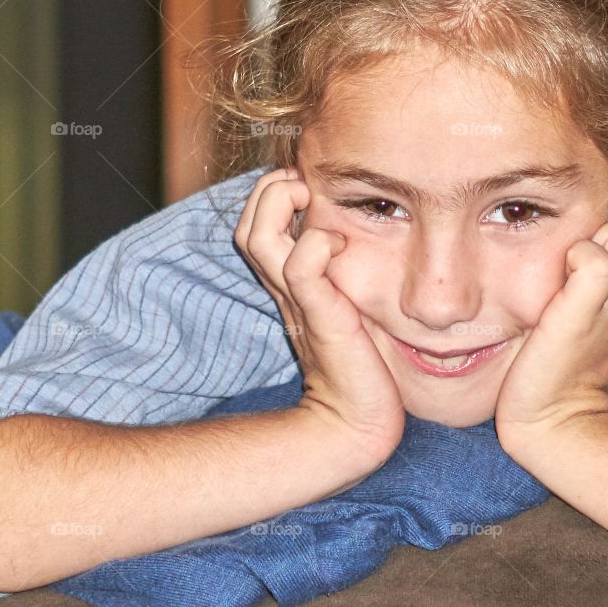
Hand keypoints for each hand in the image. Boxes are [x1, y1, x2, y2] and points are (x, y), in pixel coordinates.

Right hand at [234, 168, 406, 469]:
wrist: (357, 421)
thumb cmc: (360, 363)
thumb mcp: (346, 305)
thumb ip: (342, 274)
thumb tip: (356, 236)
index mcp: (288, 285)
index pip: (255, 226)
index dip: (271, 196)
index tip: (306, 186)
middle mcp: (284, 290)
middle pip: (247, 226)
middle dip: (269, 191)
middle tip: (302, 185)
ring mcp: (298, 302)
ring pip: (260, 238)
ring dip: (280, 206)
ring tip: (307, 198)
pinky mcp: (322, 316)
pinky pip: (302, 268)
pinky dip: (316, 244)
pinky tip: (338, 244)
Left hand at [493, 205, 607, 448]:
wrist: (556, 424)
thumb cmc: (567, 366)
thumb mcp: (599, 314)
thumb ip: (604, 276)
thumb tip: (596, 234)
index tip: (600, 244)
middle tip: (591, 253)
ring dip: (605, 235)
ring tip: (577, 268)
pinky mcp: (583, 312)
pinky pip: (597, 261)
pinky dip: (578, 258)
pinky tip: (560, 284)